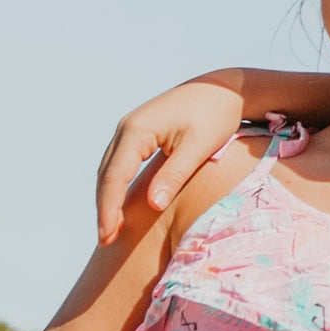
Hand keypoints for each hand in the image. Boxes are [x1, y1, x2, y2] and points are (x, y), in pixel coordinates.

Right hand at [96, 78, 251, 245]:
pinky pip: (120, 164)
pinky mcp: (138, 133)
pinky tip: (120, 207)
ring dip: (107, 199)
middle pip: (106, 174)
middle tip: (106, 240)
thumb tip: (152, 205)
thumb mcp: (199, 146)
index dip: (109, 208)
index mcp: (137, 130)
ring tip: (110, 231)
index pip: (115, 176)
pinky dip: (116, 187)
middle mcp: (126, 128)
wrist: (225, 90)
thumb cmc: (216, 116)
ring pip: (109, 170)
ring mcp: (129, 129)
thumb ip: (175, 175)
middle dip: (104, 208)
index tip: (108, 234)